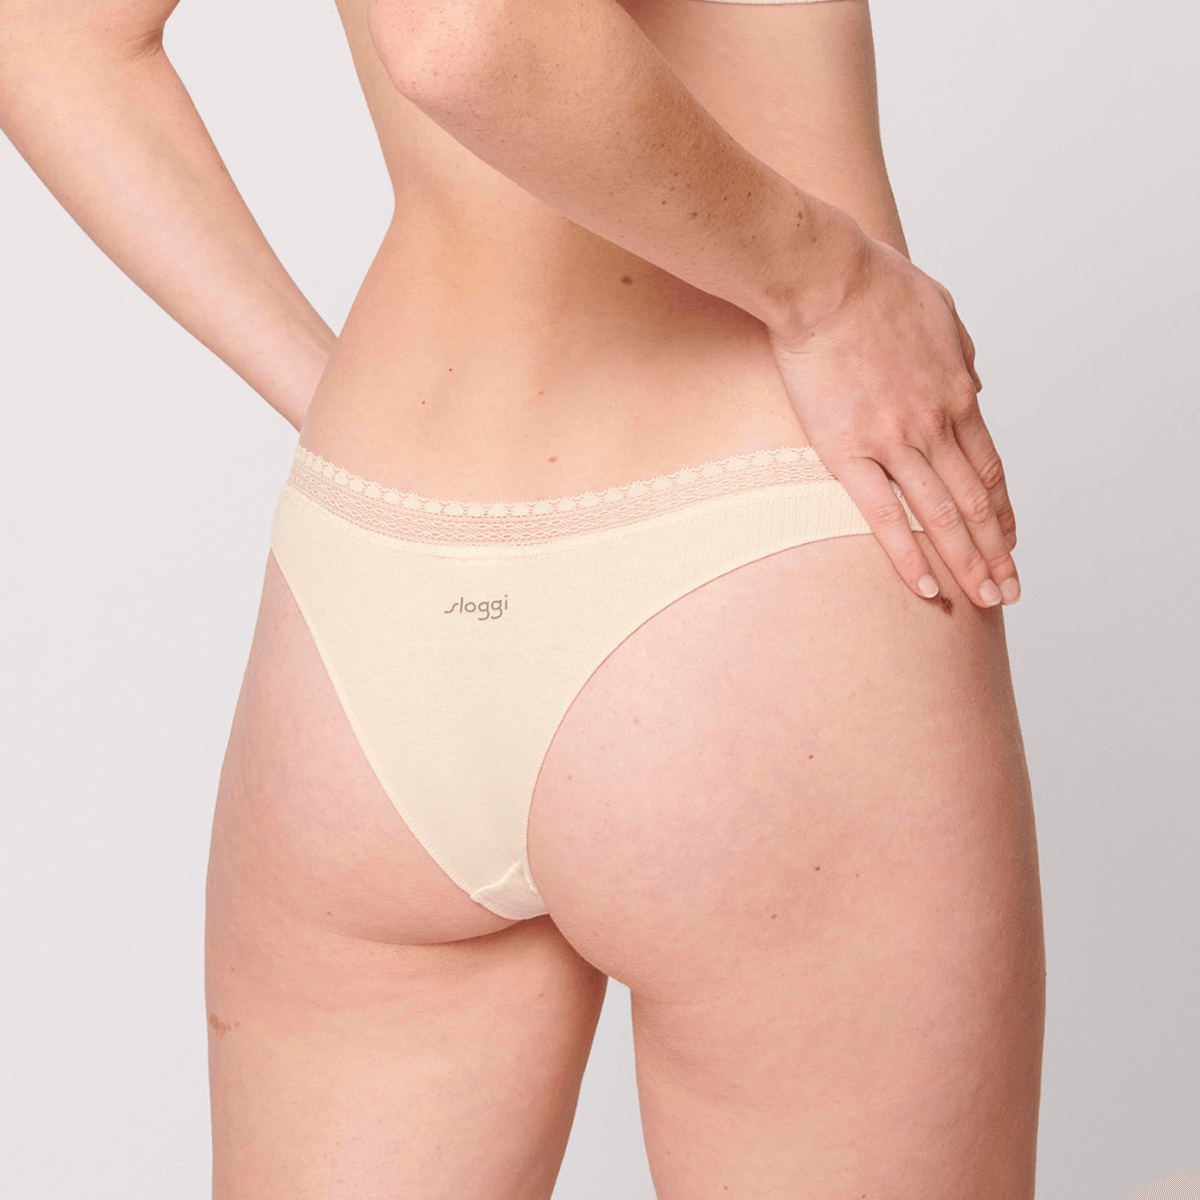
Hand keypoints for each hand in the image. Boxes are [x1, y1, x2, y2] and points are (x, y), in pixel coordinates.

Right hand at [768, 234, 1018, 608]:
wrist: (825, 281)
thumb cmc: (875, 286)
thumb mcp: (942, 313)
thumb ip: (962, 355)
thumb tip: (976, 384)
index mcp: (957, 394)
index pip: (989, 470)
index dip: (1003, 513)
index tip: (1012, 542)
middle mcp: (935, 426)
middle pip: (974, 504)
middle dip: (998, 553)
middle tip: (1011, 591)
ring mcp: (894, 442)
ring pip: (940, 517)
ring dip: (968, 564)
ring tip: (984, 600)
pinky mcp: (847, 452)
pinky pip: (883, 515)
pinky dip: (908, 555)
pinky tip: (926, 586)